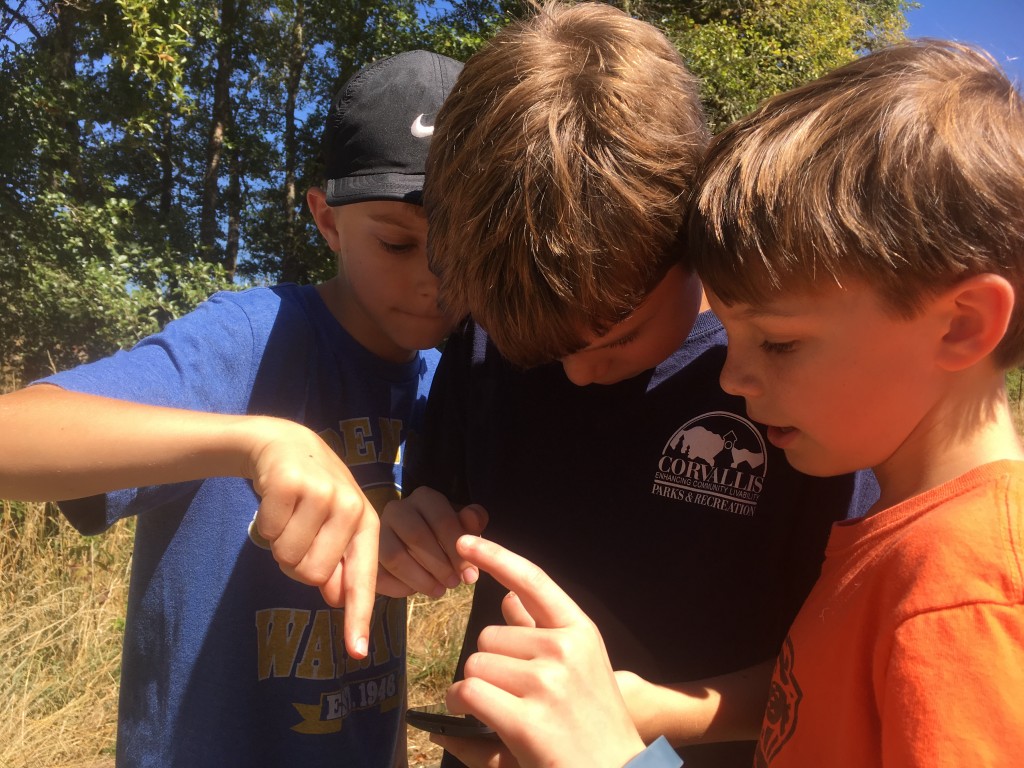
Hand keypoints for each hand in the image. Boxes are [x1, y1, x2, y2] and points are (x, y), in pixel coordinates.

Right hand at [246, 417, 378, 658]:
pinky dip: (265, 525)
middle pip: (313, 576)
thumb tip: (334, 596)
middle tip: (298, 533)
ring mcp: (322, 493)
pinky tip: (276, 502)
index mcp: (367, 524)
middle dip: (296, 563)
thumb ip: (337, 564)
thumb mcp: (334, 526)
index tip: (358, 652)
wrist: (286, 444)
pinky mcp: (291, 484)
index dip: (359, 617)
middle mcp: (351, 507)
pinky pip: (269, 534)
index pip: (363, 580)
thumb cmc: (314, 495)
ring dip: (279, 544)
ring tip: (290, 516)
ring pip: (288, 557)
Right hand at [377, 486, 487, 597]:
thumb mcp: (463, 528)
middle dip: (439, 564)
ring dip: (420, 578)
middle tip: (453, 584)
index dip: (457, 548)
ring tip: (438, 590)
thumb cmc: (446, 537)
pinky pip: (379, 573)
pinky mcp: (367, 553)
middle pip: (416, 536)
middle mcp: (398, 508)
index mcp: (425, 498)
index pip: (442, 519)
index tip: (469, 574)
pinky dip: (399, 587)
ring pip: (395, 556)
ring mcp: (378, 530)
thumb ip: (472, 522)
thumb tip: (473, 519)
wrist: (418, 549)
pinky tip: (414, 591)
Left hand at [441, 535, 646, 767]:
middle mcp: (565, 650)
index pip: (533, 581)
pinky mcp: (528, 720)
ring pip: (475, 664)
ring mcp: (548, 684)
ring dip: (476, 686)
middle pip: (489, 635)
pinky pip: (469, 692)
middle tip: (518, 693)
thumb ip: (541, 629)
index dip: (496, 556)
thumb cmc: (592, 721)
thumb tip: (507, 594)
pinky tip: (477, 717)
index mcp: (580, 631)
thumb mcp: (579, 664)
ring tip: (506, 708)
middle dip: (490, 663)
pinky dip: (461, 704)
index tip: (465, 540)